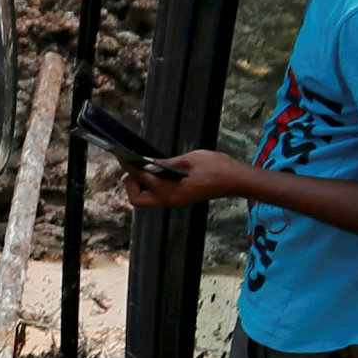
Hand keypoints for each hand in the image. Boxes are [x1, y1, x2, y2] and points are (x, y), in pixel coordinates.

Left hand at [117, 149, 253, 211]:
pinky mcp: (178, 199)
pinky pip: (156, 196)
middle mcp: (169, 200)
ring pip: (146, 199)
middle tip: (132, 165)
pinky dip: (150, 185)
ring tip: (142, 167)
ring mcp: (174, 202)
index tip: (121, 156)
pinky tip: (154, 171)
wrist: (236, 180)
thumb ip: (165, 163)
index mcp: (170, 191)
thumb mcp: (189, 160)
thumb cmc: (216, 167)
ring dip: (139, 185)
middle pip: (137, 198)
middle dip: (130, 183)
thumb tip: (146, 162)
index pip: (141, 179)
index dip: (129, 167)